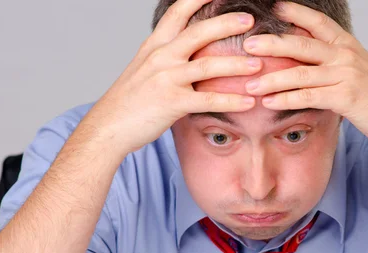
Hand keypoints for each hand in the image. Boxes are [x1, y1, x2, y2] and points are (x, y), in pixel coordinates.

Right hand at [80, 0, 261, 154]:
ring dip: (236, 65)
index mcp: (155, 45)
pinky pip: (207, 100)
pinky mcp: (171, 103)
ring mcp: (165, 79)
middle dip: (226, 24)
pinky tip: (249, 102)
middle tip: (250, 20)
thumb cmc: (130, 100)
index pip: (178, 12)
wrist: (108, 126)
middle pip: (198, 32)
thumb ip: (167, 56)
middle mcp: (160, 57)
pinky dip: (230, 101)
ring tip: (258, 64)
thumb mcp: (145, 68)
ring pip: (207, 66)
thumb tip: (189, 49)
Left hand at [242, 2, 367, 148]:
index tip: (274, 7)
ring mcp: (345, 75)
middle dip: (272, 43)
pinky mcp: (344, 98)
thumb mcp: (358, 69)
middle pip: (301, 43)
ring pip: (300, 73)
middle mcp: (345, 55)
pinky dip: (286, 99)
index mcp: (347, 45)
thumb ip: (334, 62)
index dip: (295, 12)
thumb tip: (307, 59)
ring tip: (250, 84)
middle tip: (248, 44)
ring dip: (271, 79)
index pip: (318, 22)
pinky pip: (308, 97)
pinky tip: (269, 102)